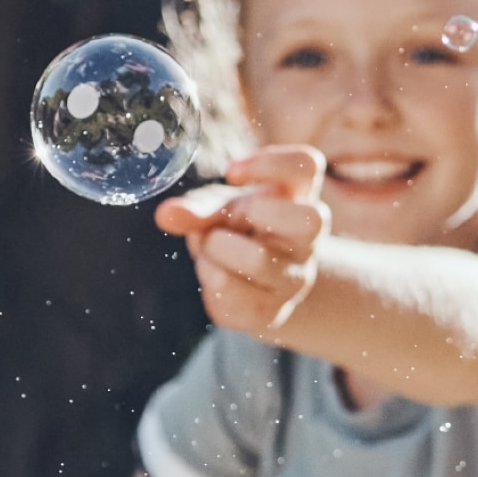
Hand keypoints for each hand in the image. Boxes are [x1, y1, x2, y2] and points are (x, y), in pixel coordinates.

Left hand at [153, 146, 329, 336]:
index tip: (232, 171)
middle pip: (311, 219)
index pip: (307, 165)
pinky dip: (209, 277)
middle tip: (231, 218)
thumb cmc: (238, 232)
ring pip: (259, 259)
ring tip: (210, 247)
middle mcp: (309, 239)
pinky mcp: (273, 312)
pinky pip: (234, 293)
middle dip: (254, 213)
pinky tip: (213, 272)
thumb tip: (166, 214)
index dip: (269, 164)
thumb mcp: (218, 210)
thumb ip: (195, 209)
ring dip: (217, 248)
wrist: (253, 286)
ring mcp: (296, 277)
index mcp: (298, 197)